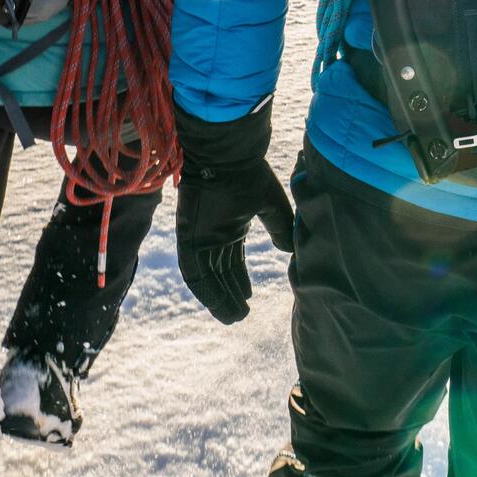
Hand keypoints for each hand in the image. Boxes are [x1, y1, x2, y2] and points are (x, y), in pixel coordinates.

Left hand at [173, 101, 293, 323]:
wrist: (228, 158)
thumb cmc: (250, 175)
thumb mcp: (272, 207)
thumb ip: (281, 229)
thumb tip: (288, 251)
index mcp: (230, 227)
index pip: (233, 262)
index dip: (240, 281)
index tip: (248, 299)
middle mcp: (213, 235)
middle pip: (220, 273)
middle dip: (229, 295)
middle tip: (240, 316)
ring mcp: (198, 237)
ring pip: (206, 276)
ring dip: (217, 298)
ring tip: (231, 318)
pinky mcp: (187, 236)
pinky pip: (192, 270)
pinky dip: (203, 289)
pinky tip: (216, 304)